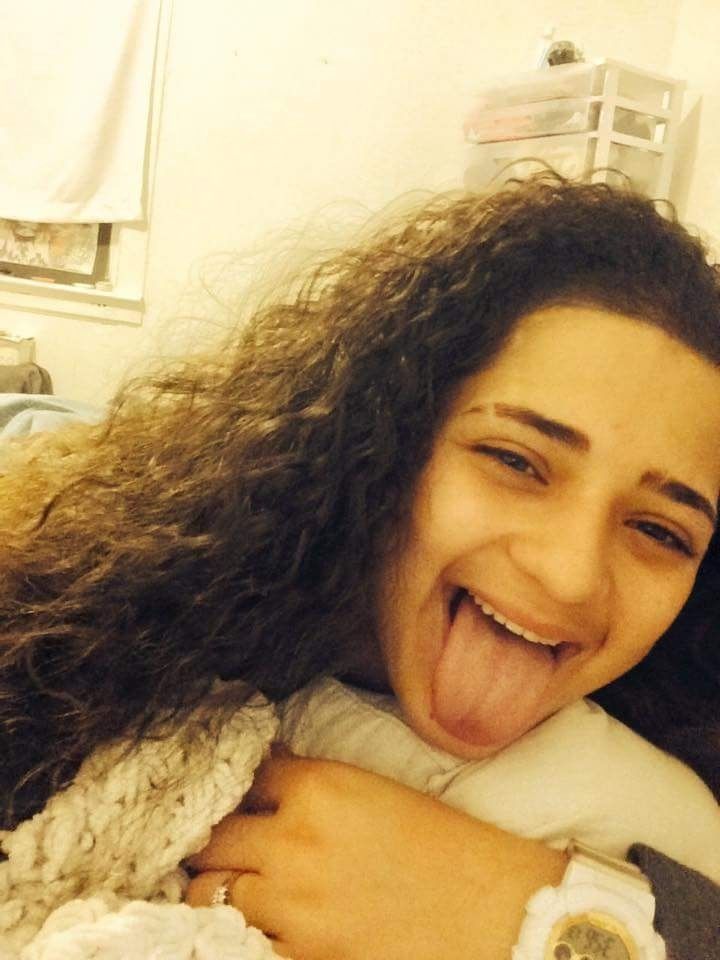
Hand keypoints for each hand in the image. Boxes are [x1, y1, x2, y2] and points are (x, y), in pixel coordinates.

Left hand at [186, 750, 566, 959]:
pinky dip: (239, 929)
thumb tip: (271, 779)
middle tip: (224, 843)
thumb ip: (316, 786)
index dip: (245, 786)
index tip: (243, 795)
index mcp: (319, 786)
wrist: (492, 912)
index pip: (249, 775)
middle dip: (214, 838)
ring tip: (230, 884)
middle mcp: (293, 839)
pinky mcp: (301, 954)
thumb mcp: (375, 792)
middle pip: (214, 834)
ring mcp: (291, 902)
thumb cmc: (446, 847)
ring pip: (209, 890)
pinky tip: (253, 922)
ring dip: (216, 884)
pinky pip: (241, 938)